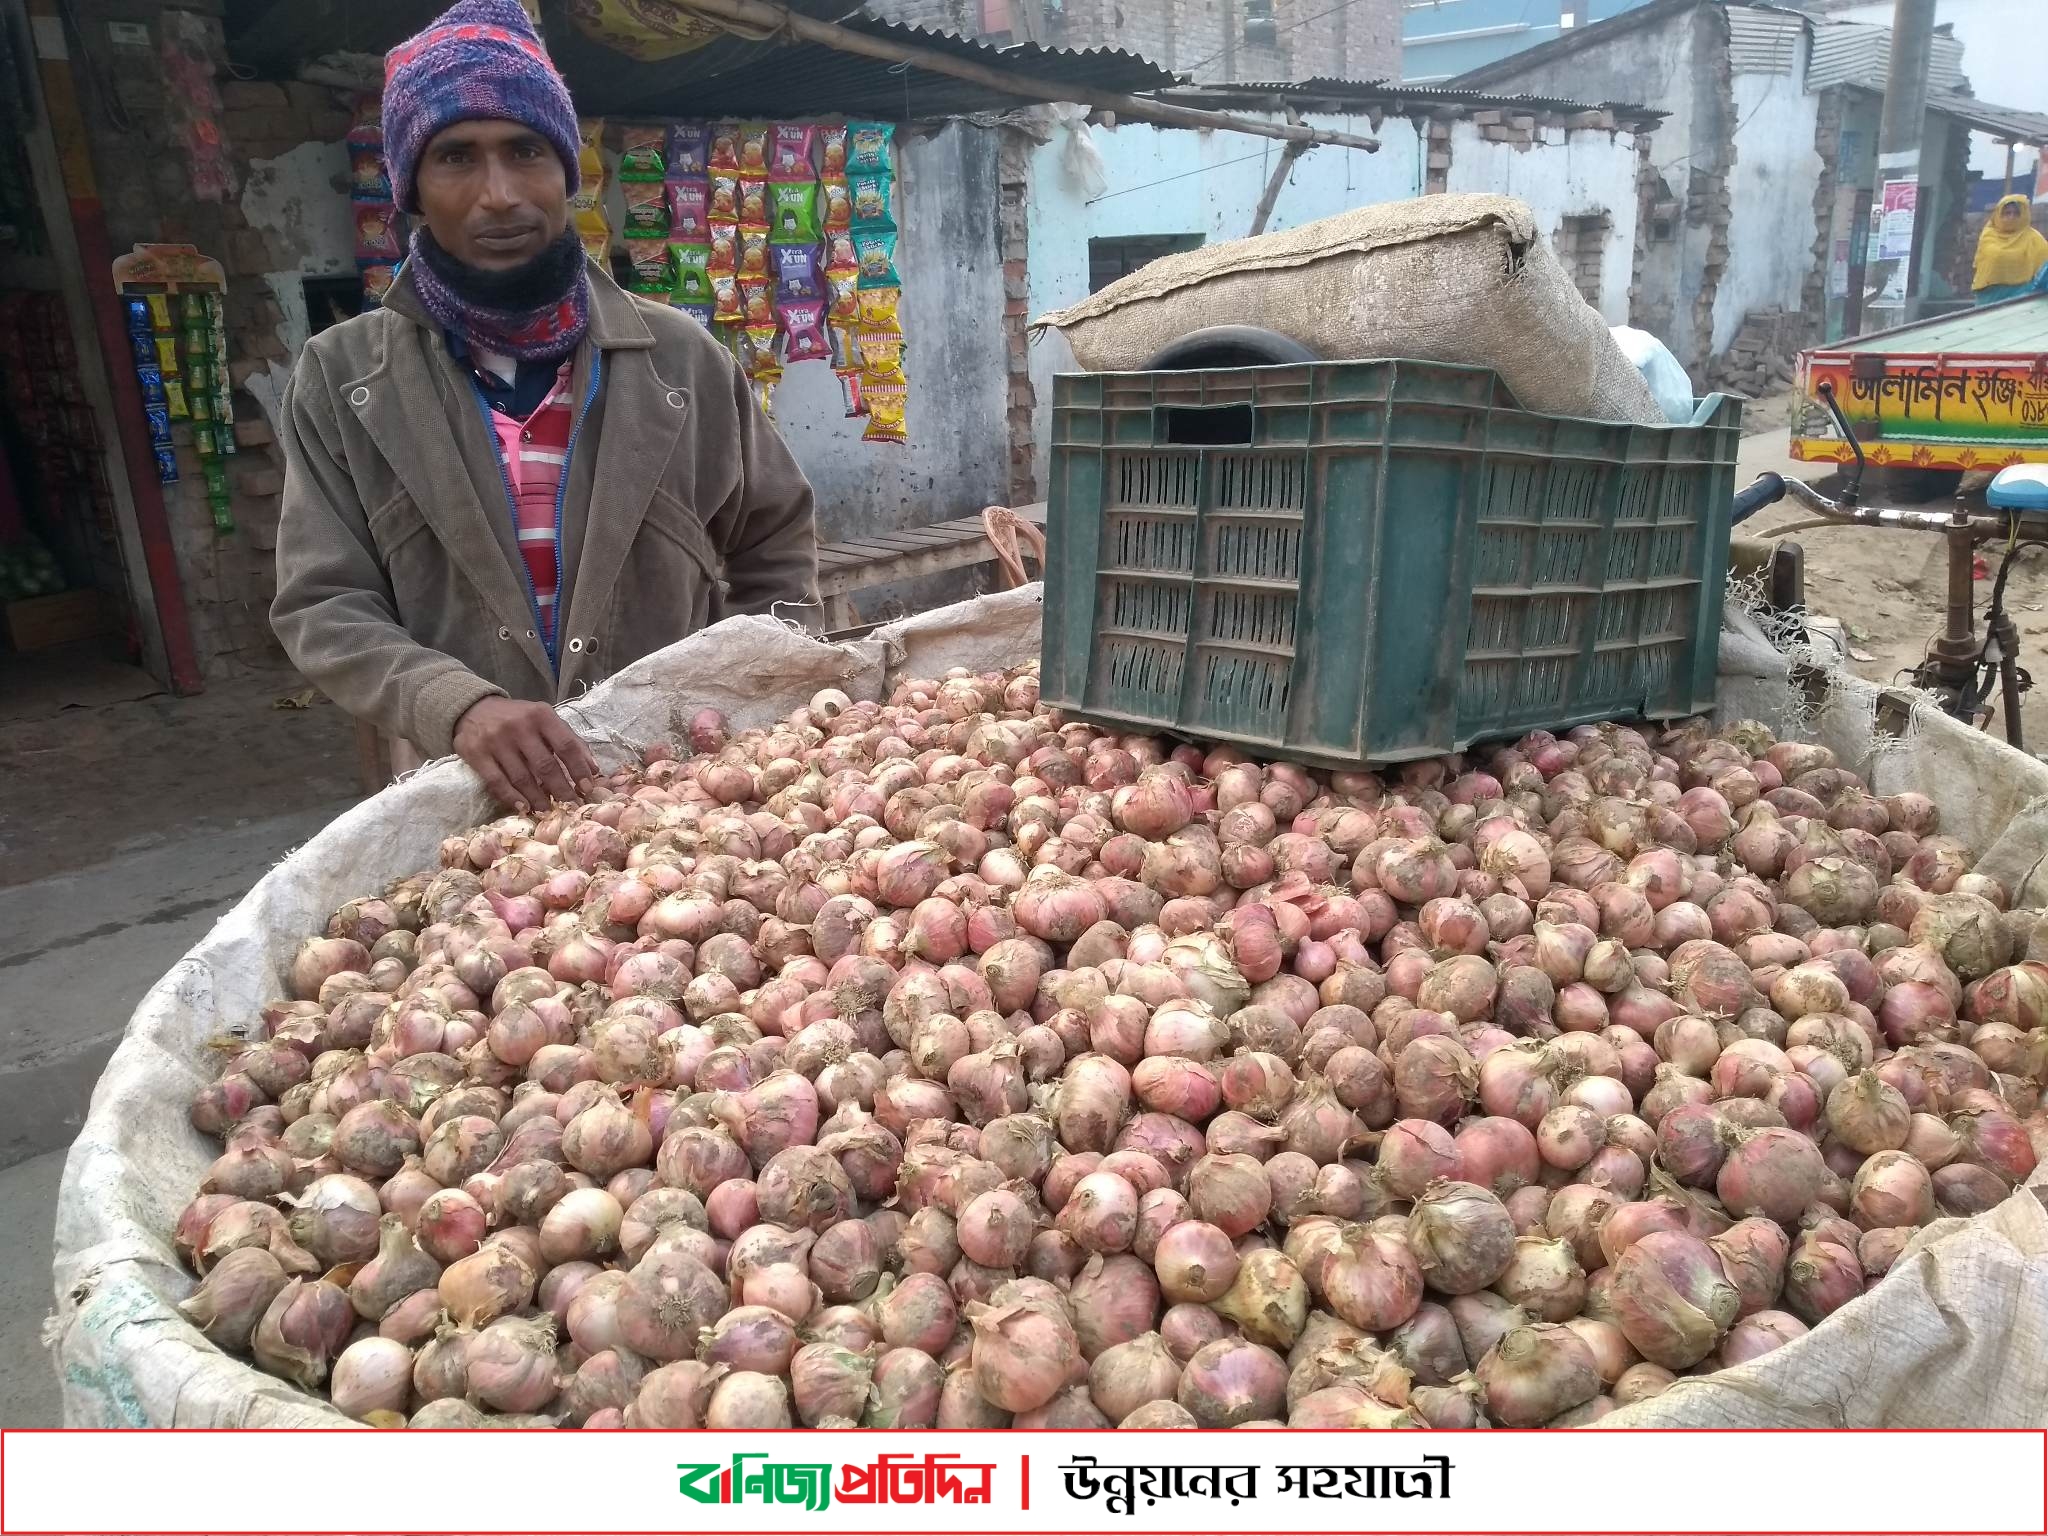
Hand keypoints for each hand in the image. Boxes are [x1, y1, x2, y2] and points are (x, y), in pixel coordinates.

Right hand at [452, 697, 598, 812]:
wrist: (474, 709)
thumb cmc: (519, 718)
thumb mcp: (546, 721)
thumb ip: (570, 740)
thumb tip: (594, 768)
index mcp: (541, 716)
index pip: (566, 745)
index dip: (579, 769)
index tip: (587, 789)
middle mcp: (519, 726)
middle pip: (545, 765)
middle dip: (561, 789)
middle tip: (571, 806)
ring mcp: (496, 740)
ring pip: (522, 777)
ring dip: (538, 798)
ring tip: (548, 811)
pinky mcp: (476, 754)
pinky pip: (497, 781)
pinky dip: (512, 797)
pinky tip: (524, 807)